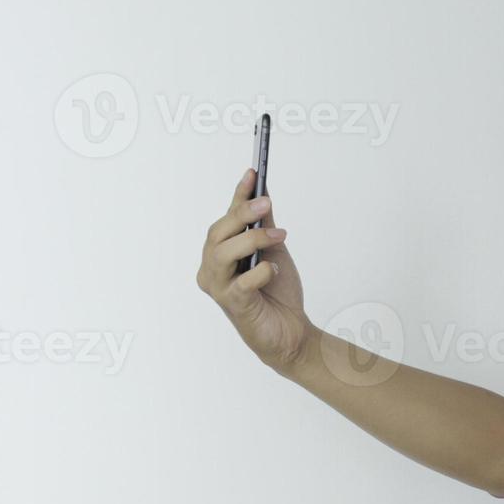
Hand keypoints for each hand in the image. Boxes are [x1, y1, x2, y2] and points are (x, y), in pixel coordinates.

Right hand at [197, 168, 311, 372]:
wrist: (290, 331)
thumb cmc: (277, 293)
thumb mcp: (274, 251)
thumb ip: (264, 226)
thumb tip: (262, 195)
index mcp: (220, 253)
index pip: (226, 219)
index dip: (238, 195)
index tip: (253, 171)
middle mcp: (212, 269)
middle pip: (218, 233)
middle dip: (242, 214)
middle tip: (266, 202)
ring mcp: (219, 288)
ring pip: (222, 254)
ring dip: (251, 239)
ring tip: (278, 235)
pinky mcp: (232, 306)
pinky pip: (240, 283)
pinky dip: (259, 273)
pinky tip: (273, 270)